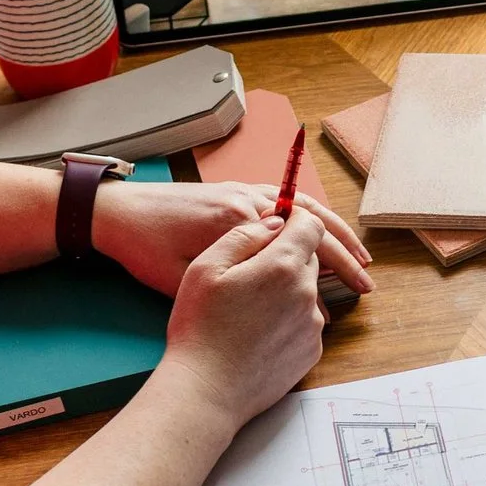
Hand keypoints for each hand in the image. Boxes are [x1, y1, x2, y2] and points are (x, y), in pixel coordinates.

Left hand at [91, 180, 371, 297]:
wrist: (117, 212)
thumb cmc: (145, 249)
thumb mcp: (185, 275)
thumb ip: (233, 279)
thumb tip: (279, 294)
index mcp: (241, 221)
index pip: (303, 242)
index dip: (333, 267)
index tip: (353, 290)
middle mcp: (248, 200)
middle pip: (312, 221)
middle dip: (345, 250)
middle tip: (368, 277)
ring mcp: (242, 191)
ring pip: (303, 206)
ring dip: (332, 229)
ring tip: (356, 253)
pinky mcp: (233, 191)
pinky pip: (284, 199)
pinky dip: (308, 215)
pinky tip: (318, 230)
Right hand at [158, 207, 330, 430]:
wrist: (207, 390)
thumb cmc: (199, 327)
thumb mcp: (206, 267)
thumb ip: (244, 236)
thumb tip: (274, 223)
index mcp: (283, 265)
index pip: (310, 224)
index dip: (292, 221)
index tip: (274, 229)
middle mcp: (307, 292)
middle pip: (308, 258)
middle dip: (285, 257)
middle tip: (249, 275)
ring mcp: (312, 324)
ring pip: (306, 291)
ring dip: (286, 290)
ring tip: (249, 310)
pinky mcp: (312, 350)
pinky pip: (304, 321)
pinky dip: (288, 320)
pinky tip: (257, 332)